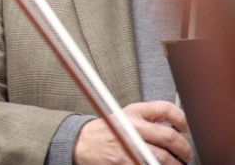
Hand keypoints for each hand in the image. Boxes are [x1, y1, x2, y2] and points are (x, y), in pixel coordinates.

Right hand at [73, 101, 189, 163]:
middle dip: (184, 149)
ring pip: (163, 158)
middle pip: (169, 136)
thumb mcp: (124, 117)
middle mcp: (131, 126)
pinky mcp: (124, 162)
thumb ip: (147, 119)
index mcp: (133, 112)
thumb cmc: (106, 131)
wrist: (81, 143)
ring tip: (174, 164)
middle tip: (185, 154)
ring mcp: (128, 146)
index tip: (185, 129)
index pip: (166, 109)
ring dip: (174, 164)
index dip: (182, 120)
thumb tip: (176, 129)